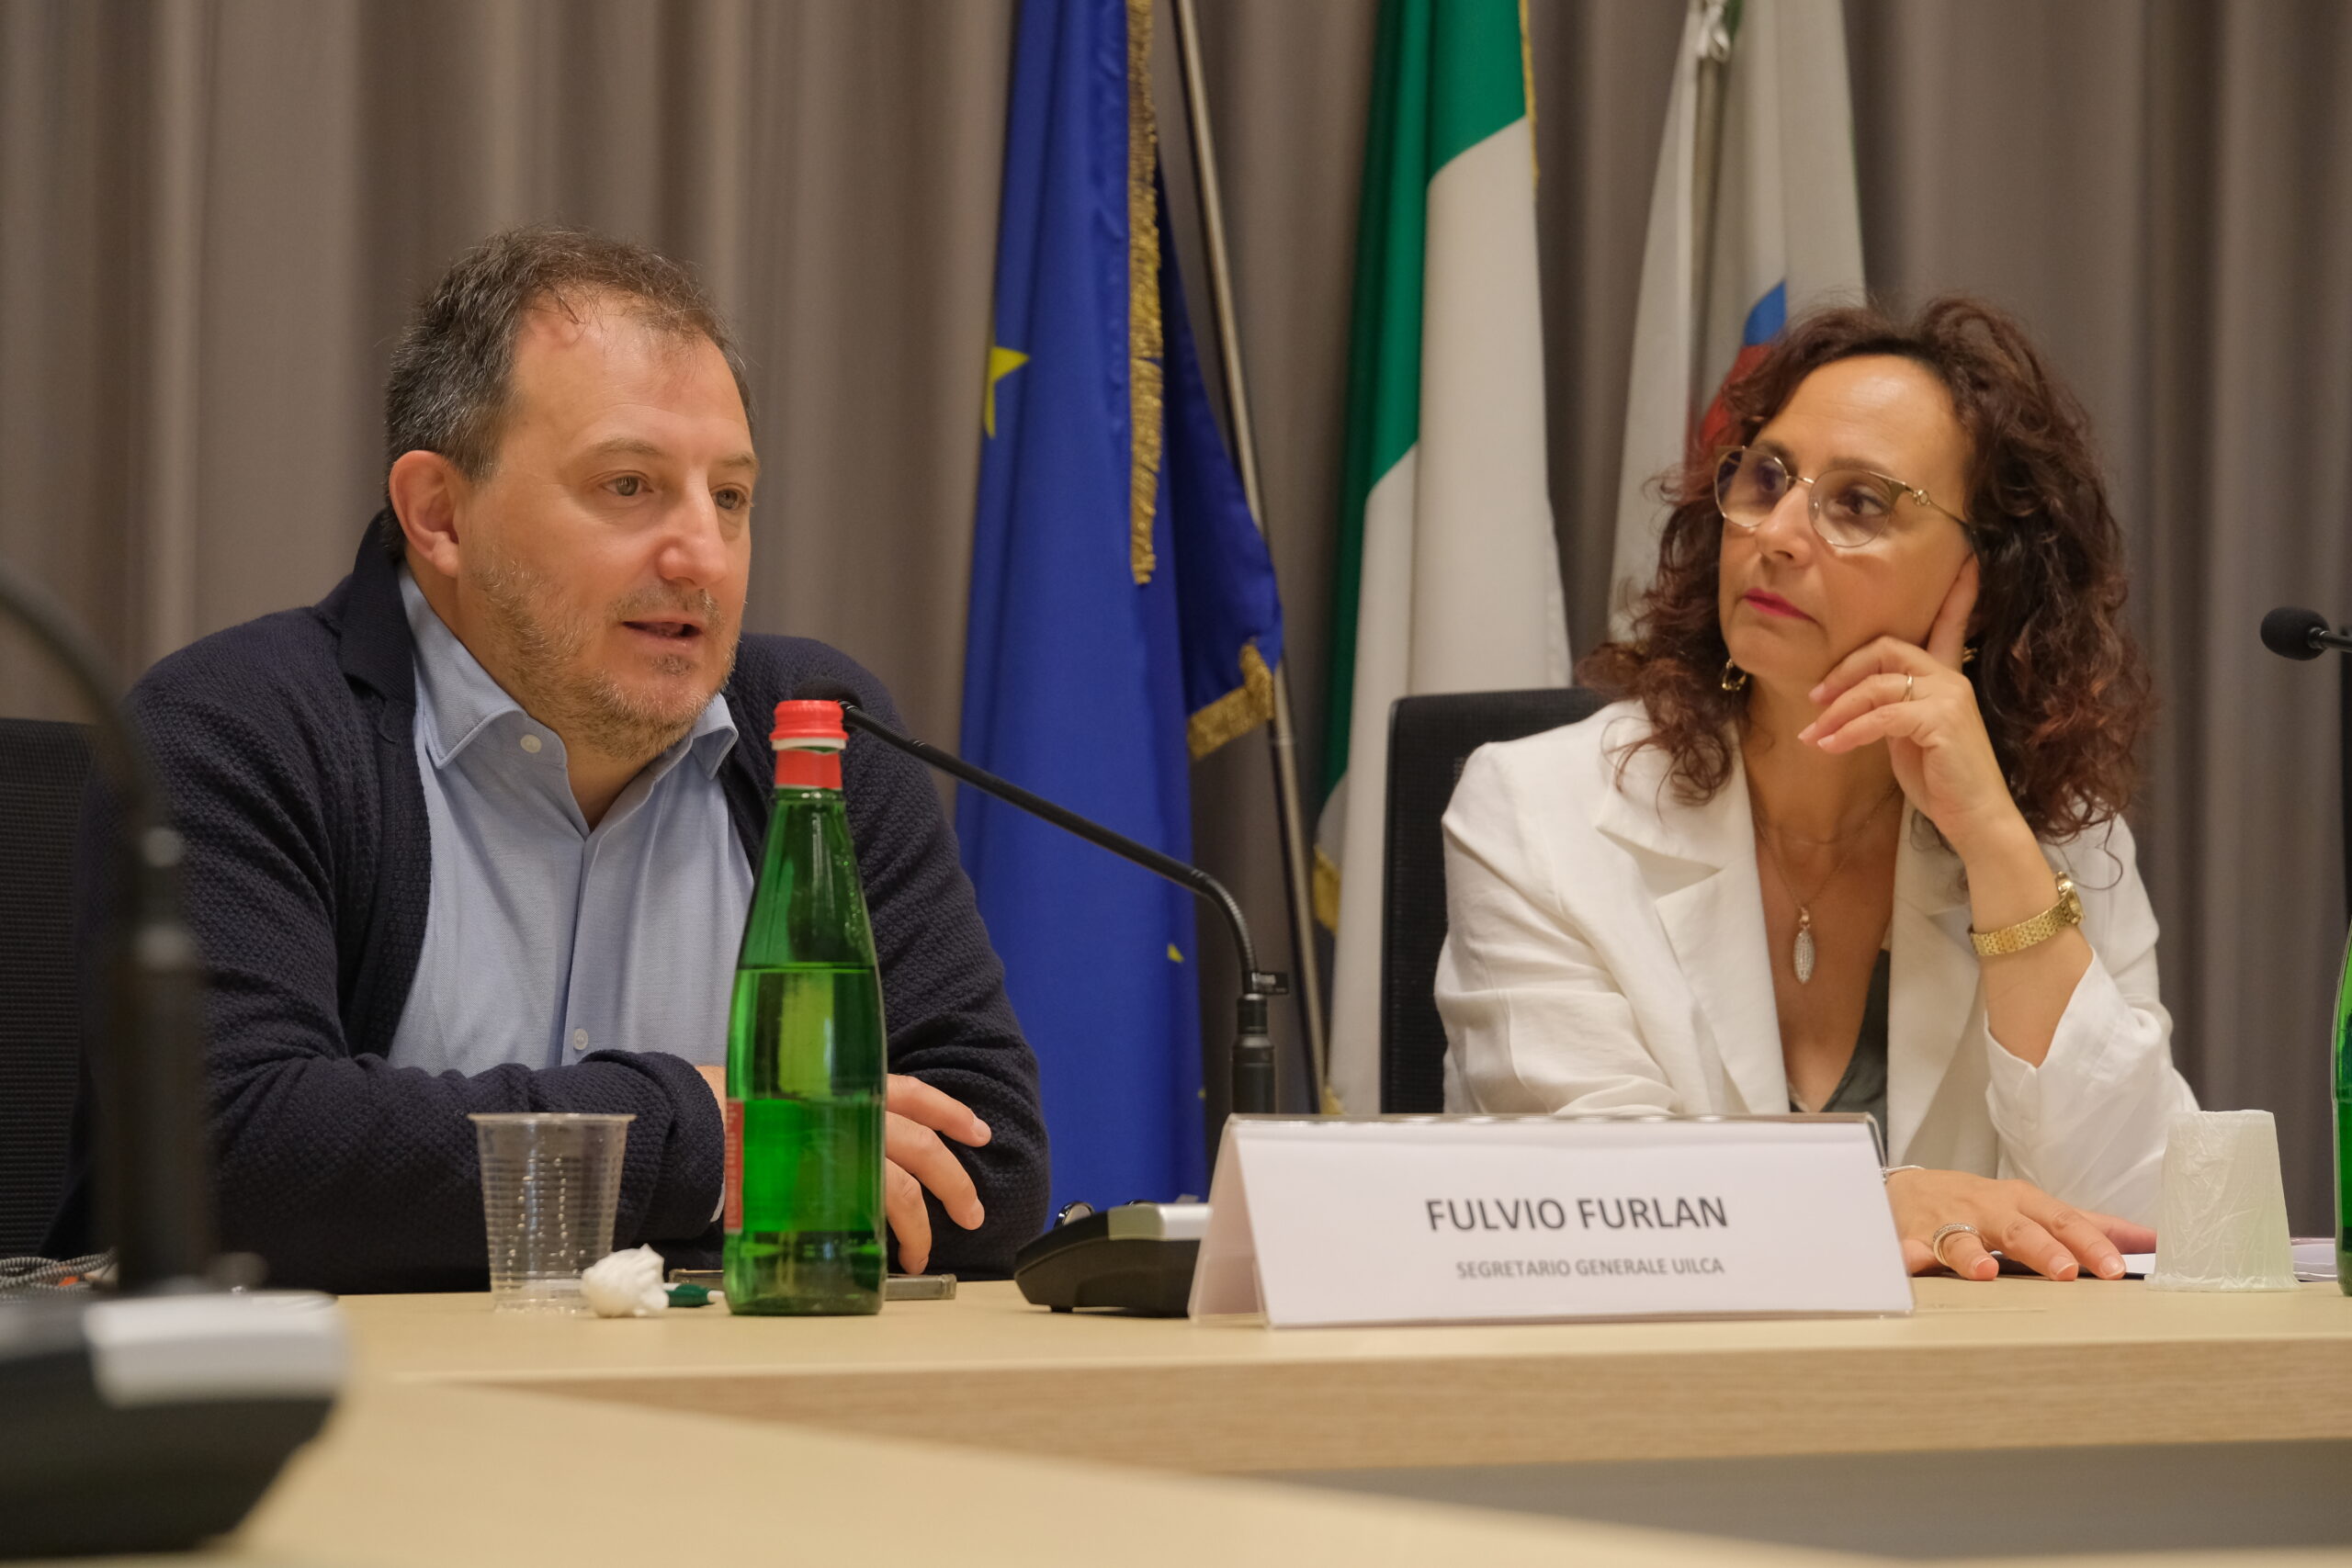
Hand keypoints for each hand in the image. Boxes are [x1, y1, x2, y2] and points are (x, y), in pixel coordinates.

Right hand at [694, 1067, 989, 1272]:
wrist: (691, 1122)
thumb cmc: (737, 1109)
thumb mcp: (794, 1092)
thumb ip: (833, 1109)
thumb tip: (865, 1138)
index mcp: (848, 1087)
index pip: (914, 1094)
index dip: (951, 1111)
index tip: (979, 1132)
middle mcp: (850, 1115)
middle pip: (922, 1149)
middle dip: (954, 1183)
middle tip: (973, 1211)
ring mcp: (838, 1150)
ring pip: (901, 1190)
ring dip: (921, 1226)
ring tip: (921, 1253)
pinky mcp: (819, 1186)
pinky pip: (865, 1216)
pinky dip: (884, 1238)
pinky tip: (889, 1255)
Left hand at [1797, 558, 2019, 856]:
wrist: (1976, 820)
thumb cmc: (1942, 783)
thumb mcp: (1908, 739)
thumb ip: (1889, 711)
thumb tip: (1853, 704)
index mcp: (1946, 679)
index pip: (1949, 626)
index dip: (1957, 595)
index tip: (1967, 560)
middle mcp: (1951, 679)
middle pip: (1887, 647)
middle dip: (1844, 670)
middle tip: (1815, 699)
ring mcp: (1949, 698)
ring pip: (1877, 685)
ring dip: (1836, 711)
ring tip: (1814, 736)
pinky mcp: (1942, 722)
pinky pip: (1882, 716)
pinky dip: (1849, 731)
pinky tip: (1830, 747)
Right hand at [1885, 1168, 2152, 1280]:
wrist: (1908, 1189)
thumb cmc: (1982, 1205)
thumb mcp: (2035, 1209)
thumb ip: (2090, 1226)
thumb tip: (2150, 1239)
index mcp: (2023, 1204)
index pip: (2062, 1220)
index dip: (2089, 1243)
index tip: (2114, 1268)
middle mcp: (1988, 1211)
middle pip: (2018, 1229)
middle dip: (2042, 1250)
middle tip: (2066, 1272)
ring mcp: (1948, 1224)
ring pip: (1961, 1239)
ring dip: (1973, 1255)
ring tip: (1986, 1272)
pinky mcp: (1911, 1239)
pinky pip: (1906, 1250)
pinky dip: (1906, 1258)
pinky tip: (1909, 1265)